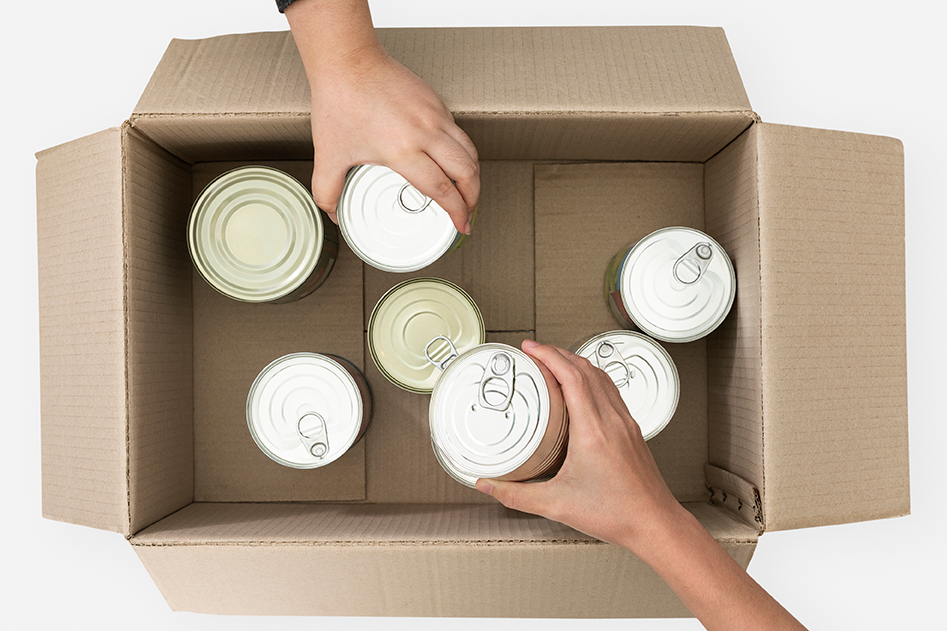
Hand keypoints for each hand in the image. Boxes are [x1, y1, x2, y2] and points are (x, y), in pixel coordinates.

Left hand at [286, 0, 478, 233]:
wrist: (348, 61)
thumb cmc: (340, 102)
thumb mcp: (328, 154)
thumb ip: (327, 191)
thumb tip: (334, 214)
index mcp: (402, 150)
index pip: (442, 189)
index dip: (457, 212)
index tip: (460, 225)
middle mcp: (425, 133)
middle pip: (467, 172)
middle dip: (473, 198)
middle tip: (467, 213)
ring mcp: (434, 115)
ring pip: (469, 151)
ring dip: (473, 176)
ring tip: (468, 191)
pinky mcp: (435, 102)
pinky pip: (458, 132)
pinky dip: (463, 152)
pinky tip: (452, 162)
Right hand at [475, 339, 681, 552]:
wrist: (654, 524)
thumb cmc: (617, 514)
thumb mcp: (556, 505)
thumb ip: (516, 495)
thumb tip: (488, 486)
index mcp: (593, 431)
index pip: (572, 376)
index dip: (549, 355)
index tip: (531, 348)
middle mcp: (612, 420)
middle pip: (585, 369)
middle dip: (558, 353)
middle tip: (535, 351)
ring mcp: (625, 422)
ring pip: (601, 376)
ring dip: (576, 362)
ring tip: (554, 362)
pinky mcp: (631, 429)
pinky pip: (610, 391)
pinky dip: (591, 378)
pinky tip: (581, 388)